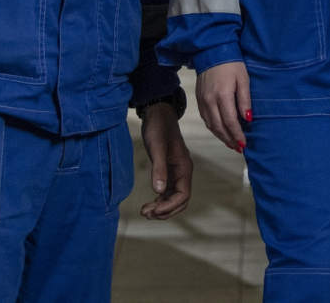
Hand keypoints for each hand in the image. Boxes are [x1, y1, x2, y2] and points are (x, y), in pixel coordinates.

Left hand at [139, 102, 192, 219]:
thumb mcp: (157, 149)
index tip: (154, 210)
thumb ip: (159, 169)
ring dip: (161, 207)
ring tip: (145, 211)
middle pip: (180, 200)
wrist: (158, 115)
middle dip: (165, 210)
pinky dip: (159, 200)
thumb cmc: (159, 129)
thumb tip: (159, 191)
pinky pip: (167, 192)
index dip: (170, 206)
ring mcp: (175, 173)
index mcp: (184, 167)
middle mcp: (182, 172)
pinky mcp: (167, 171)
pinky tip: (149, 203)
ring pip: (173, 198)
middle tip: (147, 213)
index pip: (183, 195)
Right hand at [195, 60, 251, 150]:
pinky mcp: (199, 99)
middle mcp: (210, 101)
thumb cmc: (232, 63)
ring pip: (211, 125)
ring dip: (221, 136)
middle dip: (229, 139)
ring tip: (230, 143)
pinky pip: (205, 118)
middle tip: (238, 147)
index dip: (237, 134)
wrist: (212, 52)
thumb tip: (247, 118)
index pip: (230, 122)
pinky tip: (220, 131)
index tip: (244, 144)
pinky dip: (213, 128)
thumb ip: (245, 99)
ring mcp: (202, 101)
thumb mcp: (243, 79)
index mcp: (222, 95)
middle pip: (219, 127)